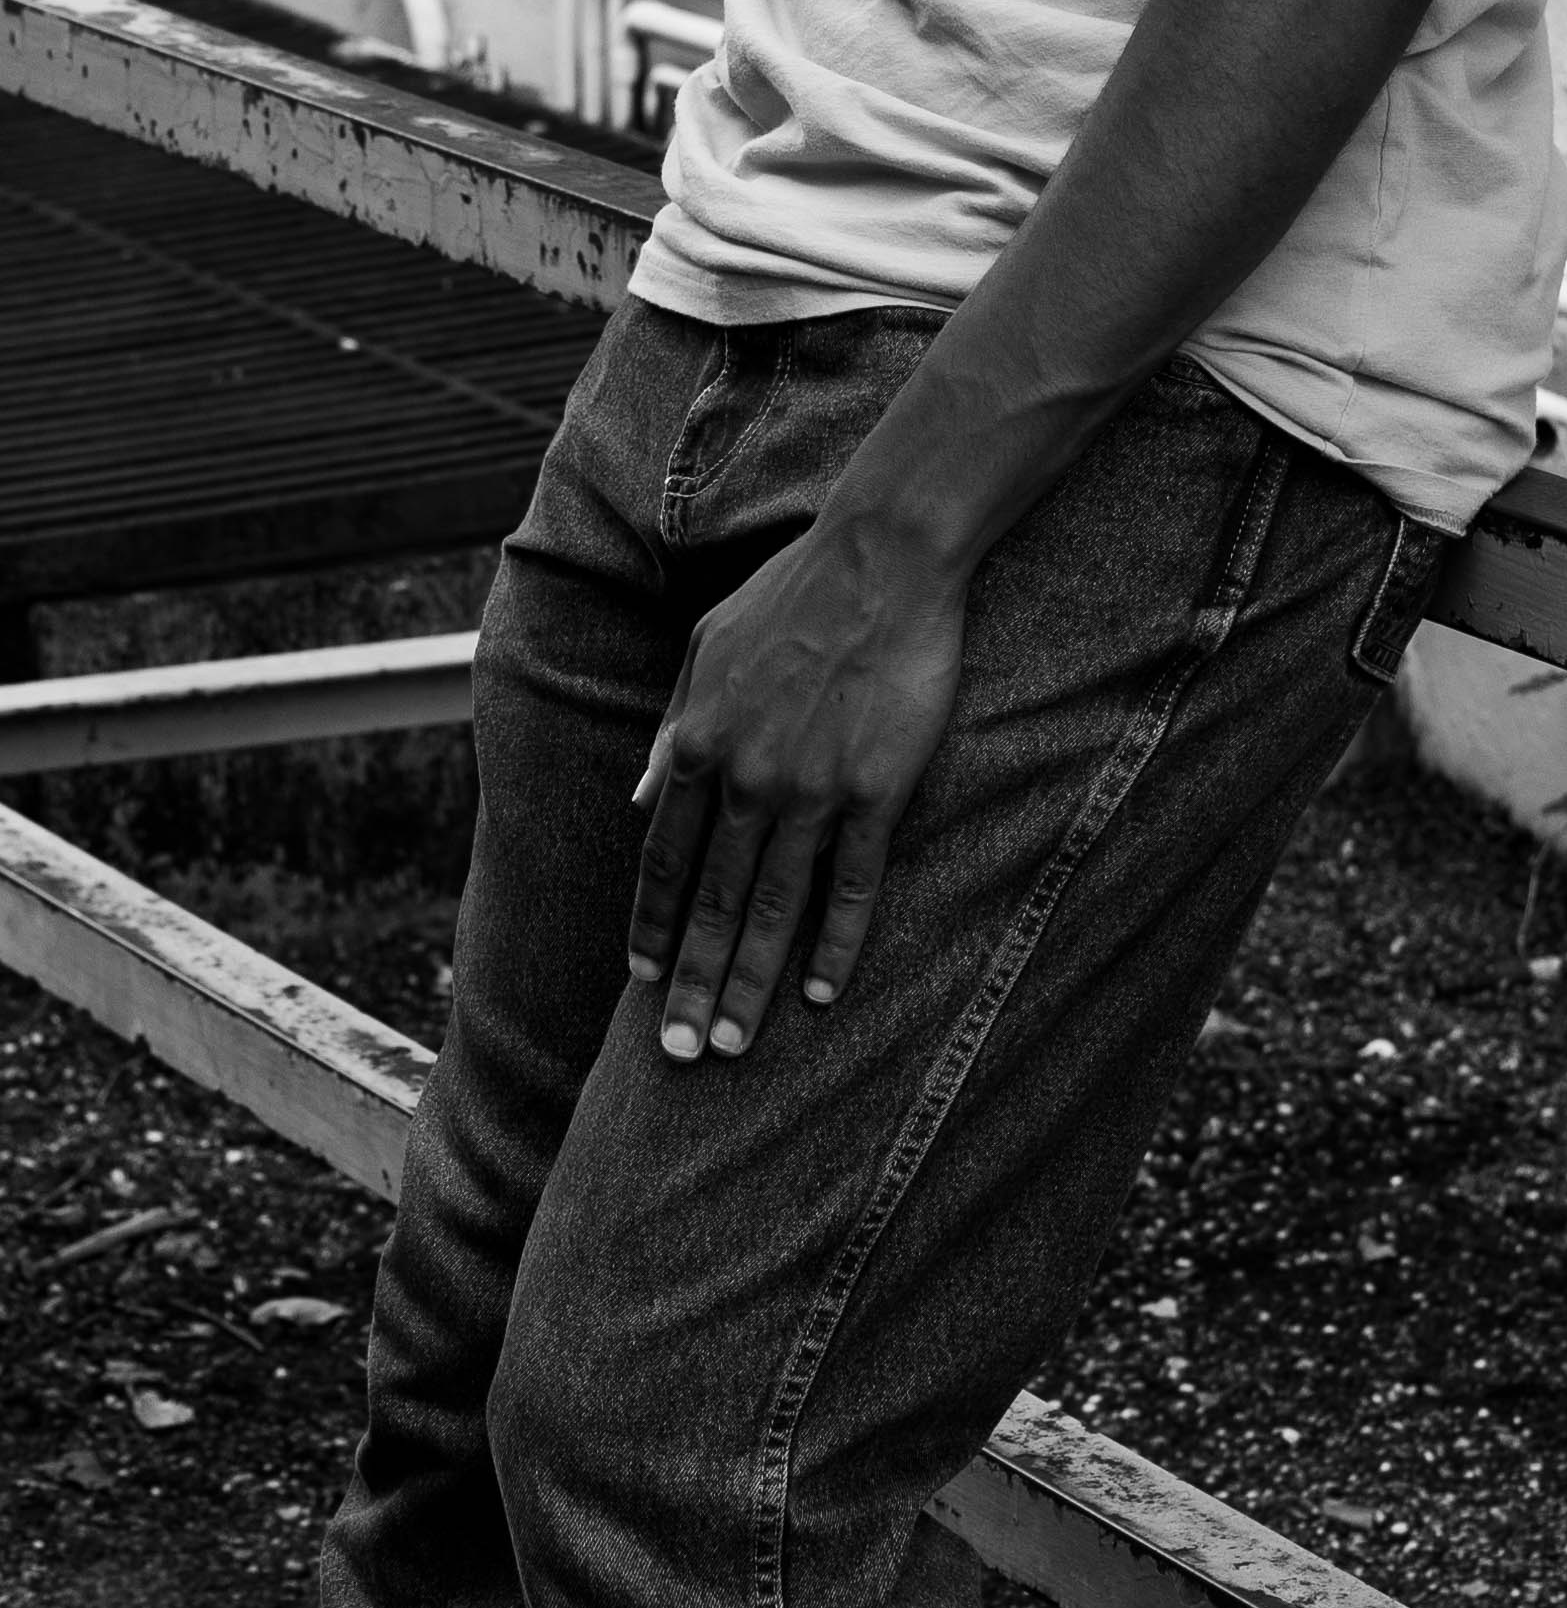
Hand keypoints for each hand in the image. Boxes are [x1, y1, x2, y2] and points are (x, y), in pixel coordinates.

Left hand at [626, 507, 967, 1060]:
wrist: (884, 554)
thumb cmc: (794, 590)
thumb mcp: (707, 645)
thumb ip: (673, 724)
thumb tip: (641, 789)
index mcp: (701, 741)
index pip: (663, 858)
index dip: (650, 925)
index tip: (641, 981)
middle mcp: (747, 777)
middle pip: (709, 902)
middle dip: (689, 983)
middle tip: (678, 1053)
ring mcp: (812, 788)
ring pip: (771, 908)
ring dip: (749, 981)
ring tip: (732, 1042)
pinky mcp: (876, 790)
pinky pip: (852, 884)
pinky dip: (834, 943)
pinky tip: (822, 992)